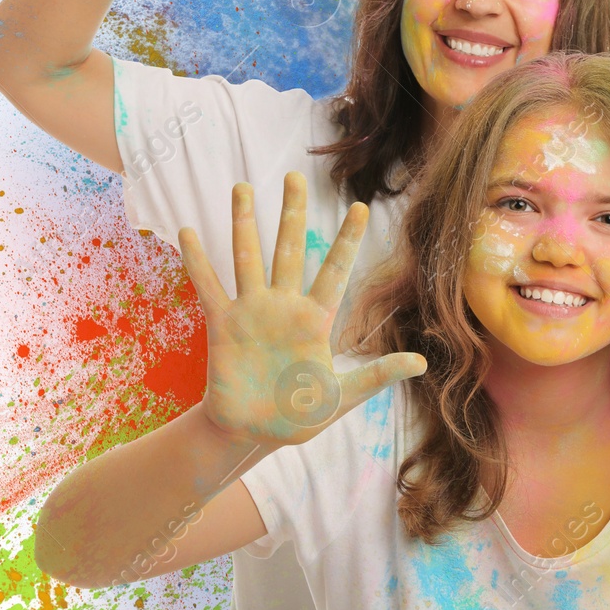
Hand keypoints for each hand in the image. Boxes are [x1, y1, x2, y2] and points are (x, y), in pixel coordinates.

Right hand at [177, 172, 424, 446]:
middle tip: (294, 176)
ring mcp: (251, 311)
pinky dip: (197, 261)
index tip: (359, 207)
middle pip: (290, 248)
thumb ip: (376, 375)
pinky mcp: (223, 325)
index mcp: (315, 320)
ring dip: (244, 222)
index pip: (335, 271)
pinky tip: (187, 232)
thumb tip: (421, 364)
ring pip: (248, 257)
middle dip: (292, 213)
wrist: (252, 433)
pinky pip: (209, 286)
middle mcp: (283, 306)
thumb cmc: (298, 416)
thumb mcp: (341, 397)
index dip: (346, 239)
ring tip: (242, 187)